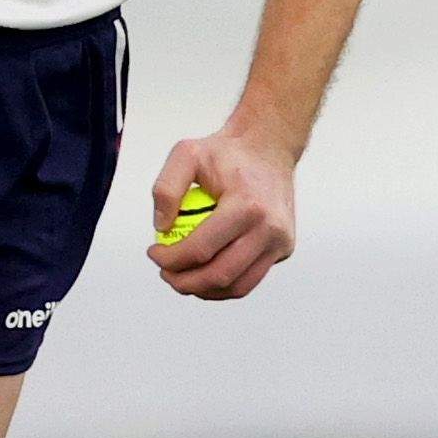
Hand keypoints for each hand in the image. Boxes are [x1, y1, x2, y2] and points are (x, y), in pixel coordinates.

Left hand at [149, 127, 295, 300]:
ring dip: (204, 290)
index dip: (171, 259)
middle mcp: (269, 228)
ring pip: (238, 286)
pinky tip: (204, 274)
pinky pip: (250, 278)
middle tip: (165, 273)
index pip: (202, 249)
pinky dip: (224, 284)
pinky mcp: (283, 249)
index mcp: (246, 205)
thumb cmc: (229, 152)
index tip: (154, 253)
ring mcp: (280, 242)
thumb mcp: (186, 154)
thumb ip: (166, 189)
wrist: (269, 147)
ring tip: (182, 278)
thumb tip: (161, 228)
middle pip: (220, 275)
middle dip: (185, 282)